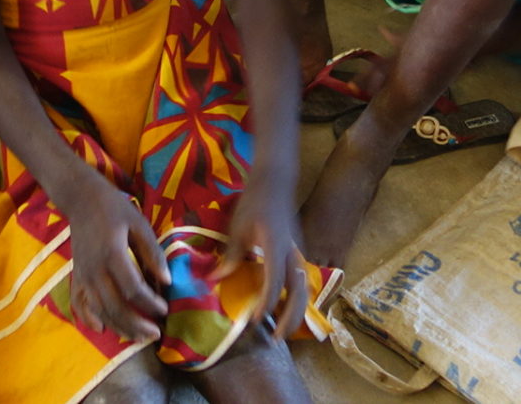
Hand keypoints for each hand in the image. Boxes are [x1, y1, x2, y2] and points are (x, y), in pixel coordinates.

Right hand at [63, 174, 168, 343]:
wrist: (81, 198)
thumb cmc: (114, 209)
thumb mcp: (139, 223)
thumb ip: (152, 252)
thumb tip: (167, 281)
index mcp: (112, 254)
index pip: (133, 289)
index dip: (150, 304)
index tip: (165, 309)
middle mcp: (95, 269)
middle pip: (115, 307)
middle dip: (137, 325)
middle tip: (156, 333)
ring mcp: (82, 275)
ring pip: (99, 310)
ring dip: (119, 327)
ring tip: (139, 337)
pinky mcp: (76, 275)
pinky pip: (79, 303)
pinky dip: (88, 319)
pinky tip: (101, 329)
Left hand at [218, 187, 310, 337]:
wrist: (276, 183)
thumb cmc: (253, 203)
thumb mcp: (237, 228)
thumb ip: (231, 256)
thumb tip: (215, 281)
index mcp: (276, 244)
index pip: (276, 279)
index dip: (267, 301)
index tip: (256, 319)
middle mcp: (293, 252)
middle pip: (300, 291)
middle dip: (291, 317)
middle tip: (277, 338)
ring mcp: (300, 253)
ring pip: (305, 288)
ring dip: (296, 311)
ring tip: (282, 330)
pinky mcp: (300, 254)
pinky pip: (302, 281)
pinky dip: (295, 299)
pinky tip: (283, 309)